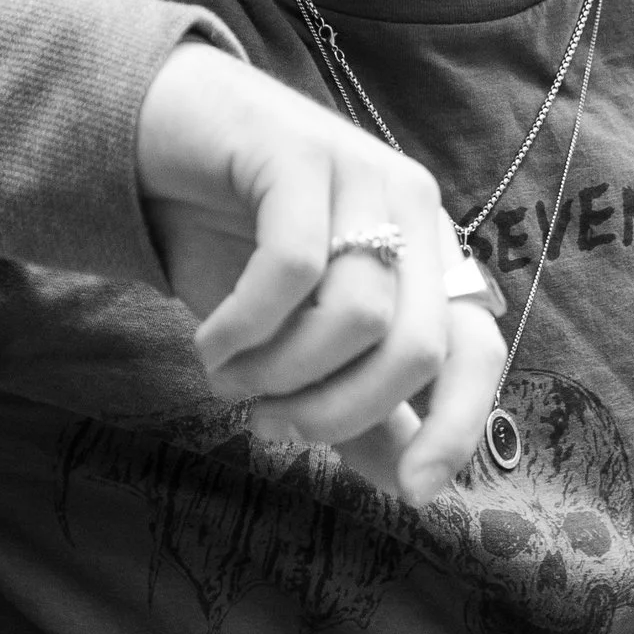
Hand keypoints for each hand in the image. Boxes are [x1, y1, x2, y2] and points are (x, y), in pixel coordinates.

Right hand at [135, 43, 503, 505]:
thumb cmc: (232, 243)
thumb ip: (355, 404)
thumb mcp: (297, 340)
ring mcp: (361, 172)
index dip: (458, 428)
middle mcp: (412, 210)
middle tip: (270, 423)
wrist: (154, 139)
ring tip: (228, 376)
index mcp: (426, 256)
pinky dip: (246, 326)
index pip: (478, 350)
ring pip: (358, 315)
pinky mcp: (300, 150)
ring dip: (282, 371)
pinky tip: (210, 339)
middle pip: (416, 349)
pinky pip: (294, 266)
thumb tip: (407, 486)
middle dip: (338, 412)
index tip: (413, 494)